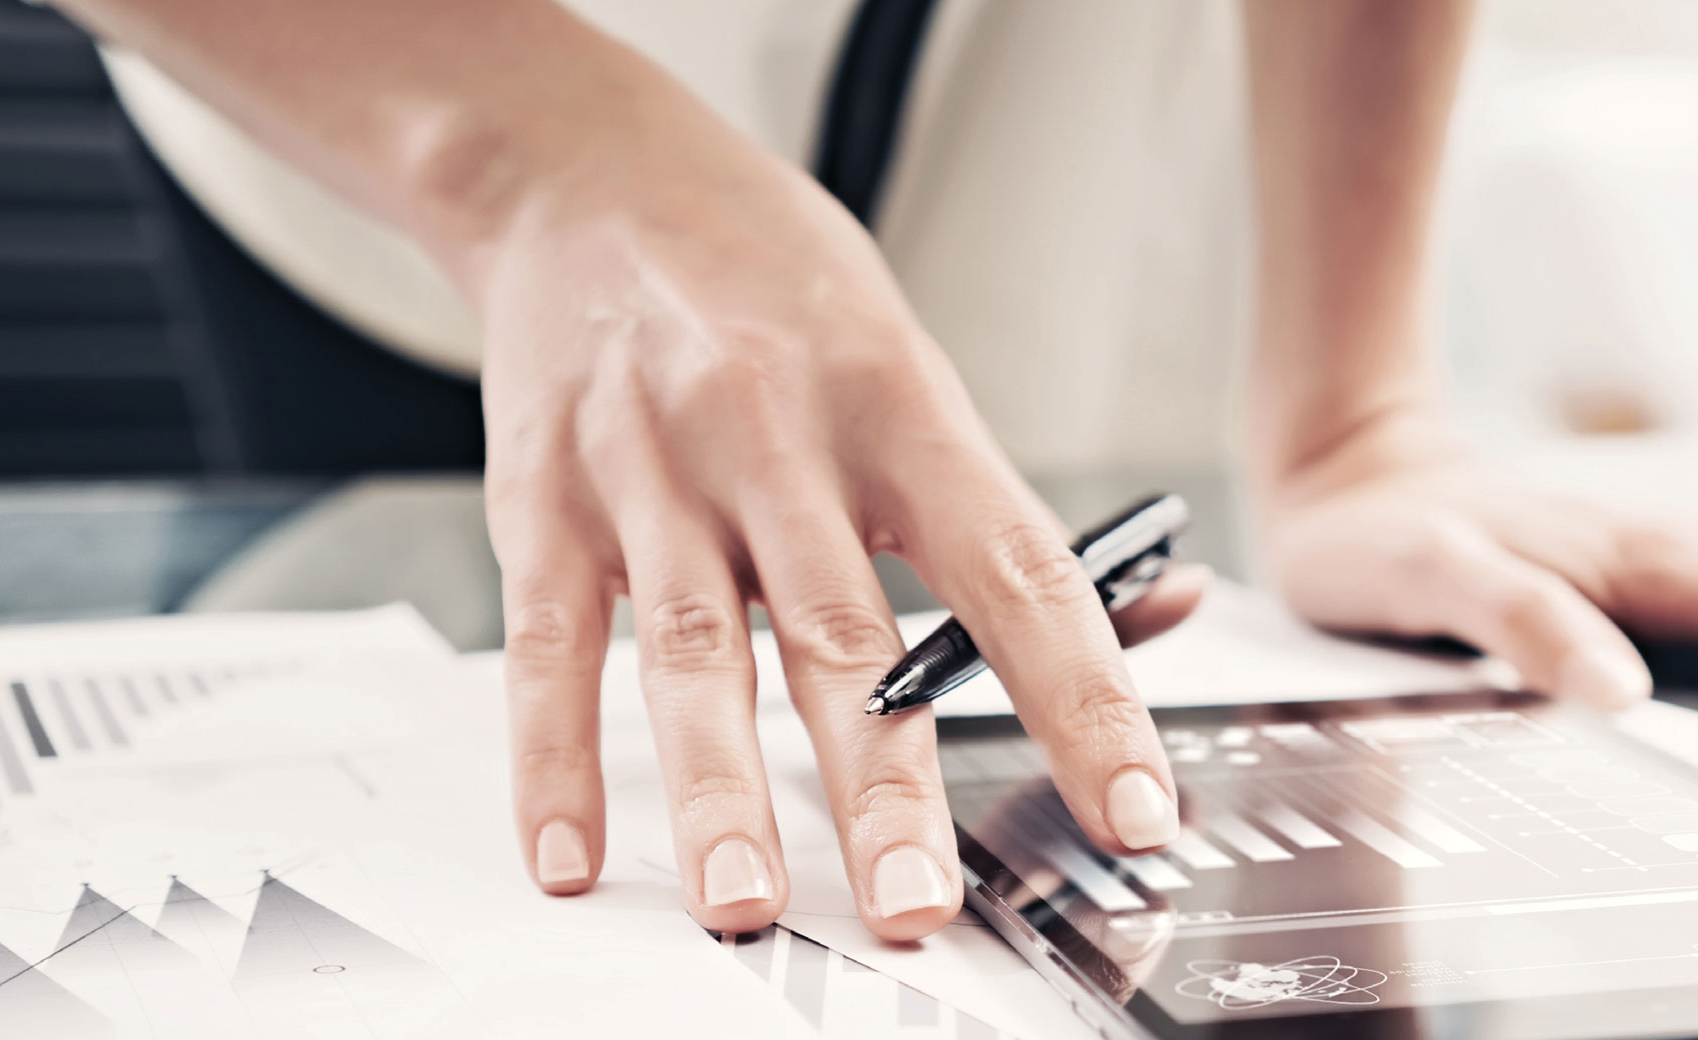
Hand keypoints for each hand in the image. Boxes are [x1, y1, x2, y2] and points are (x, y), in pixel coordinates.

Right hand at [472, 129, 1202, 938]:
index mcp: (899, 406)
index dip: (1084, 695)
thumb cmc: (771, 281)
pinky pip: (552, 643)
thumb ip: (1005, 511)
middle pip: (842, 632)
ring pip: (695, 649)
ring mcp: (654, 468)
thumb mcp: (911, 367)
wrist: (589, 174)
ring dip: (722, 789)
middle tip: (918, 904)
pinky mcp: (543, 497)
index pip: (1015, 570)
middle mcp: (778, 436)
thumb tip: (1154, 615)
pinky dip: (555, 758)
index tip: (1132, 806)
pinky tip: (573, 850)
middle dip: (883, 783)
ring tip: (746, 899)